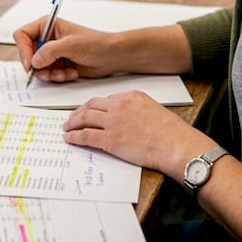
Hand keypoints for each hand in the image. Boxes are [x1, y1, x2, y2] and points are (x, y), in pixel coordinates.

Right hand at [13, 17, 120, 82]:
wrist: (111, 56)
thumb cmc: (96, 43)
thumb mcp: (72, 45)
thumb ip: (50, 51)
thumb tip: (34, 61)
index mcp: (47, 25)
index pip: (22, 35)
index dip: (23, 50)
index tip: (30, 64)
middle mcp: (47, 38)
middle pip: (27, 54)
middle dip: (38, 66)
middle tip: (48, 73)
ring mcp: (52, 53)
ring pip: (37, 68)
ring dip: (50, 74)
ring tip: (64, 73)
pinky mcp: (57, 64)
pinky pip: (48, 75)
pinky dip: (57, 77)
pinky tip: (70, 73)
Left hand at [63, 91, 213, 175]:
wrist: (175, 144)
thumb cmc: (171, 132)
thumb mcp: (153, 110)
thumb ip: (136, 110)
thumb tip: (126, 119)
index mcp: (131, 96)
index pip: (105, 99)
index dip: (93, 106)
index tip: (88, 111)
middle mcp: (119, 105)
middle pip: (91, 105)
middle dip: (78, 112)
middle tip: (72, 118)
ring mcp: (113, 122)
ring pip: (84, 118)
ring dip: (72, 123)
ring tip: (67, 128)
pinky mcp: (110, 139)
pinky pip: (85, 136)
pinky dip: (74, 137)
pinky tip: (69, 138)